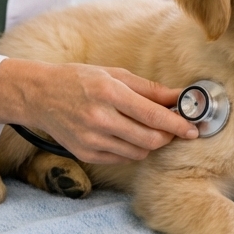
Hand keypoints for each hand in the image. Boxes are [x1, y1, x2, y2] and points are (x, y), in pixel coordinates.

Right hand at [0, 58, 199, 163]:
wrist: (39, 95)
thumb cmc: (78, 79)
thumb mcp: (114, 74)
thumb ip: (149, 89)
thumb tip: (179, 97)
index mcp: (108, 93)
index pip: (153, 115)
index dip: (178, 124)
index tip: (194, 128)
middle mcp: (100, 119)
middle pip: (150, 140)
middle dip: (168, 136)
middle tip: (176, 129)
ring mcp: (91, 140)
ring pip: (138, 153)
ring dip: (151, 144)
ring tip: (150, 129)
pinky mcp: (86, 154)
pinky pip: (122, 158)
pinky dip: (133, 150)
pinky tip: (128, 135)